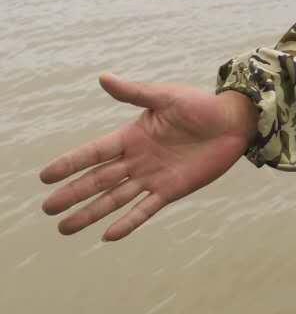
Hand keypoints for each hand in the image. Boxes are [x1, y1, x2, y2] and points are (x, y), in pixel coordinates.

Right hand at [39, 74, 255, 239]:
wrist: (233, 123)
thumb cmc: (200, 105)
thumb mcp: (165, 97)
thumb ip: (134, 93)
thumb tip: (103, 77)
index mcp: (132, 136)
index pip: (93, 153)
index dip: (70, 164)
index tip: (45, 177)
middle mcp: (137, 160)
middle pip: (98, 180)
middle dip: (72, 194)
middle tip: (47, 209)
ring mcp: (152, 177)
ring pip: (115, 199)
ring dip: (90, 213)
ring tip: (65, 228)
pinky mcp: (171, 190)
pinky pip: (145, 209)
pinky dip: (128, 222)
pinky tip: (108, 235)